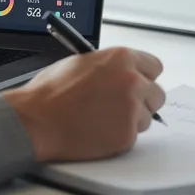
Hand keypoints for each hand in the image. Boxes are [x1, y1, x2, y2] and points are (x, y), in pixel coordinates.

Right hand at [2, 46, 164, 162]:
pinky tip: (98, 131)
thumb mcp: (80, 63)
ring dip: (131, 120)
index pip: (154, 66)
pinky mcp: (127, 134)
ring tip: (102, 119)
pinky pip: (132, 136)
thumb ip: (108, 66)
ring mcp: (132, 109)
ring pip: (146, 117)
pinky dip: (119, 136)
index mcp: (121, 58)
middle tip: (123, 106)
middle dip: (143, 100)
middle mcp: (132, 81)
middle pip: (157, 93)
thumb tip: (120, 72)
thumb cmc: (50, 93)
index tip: (138, 83)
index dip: (144, 76)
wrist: (37, 119)